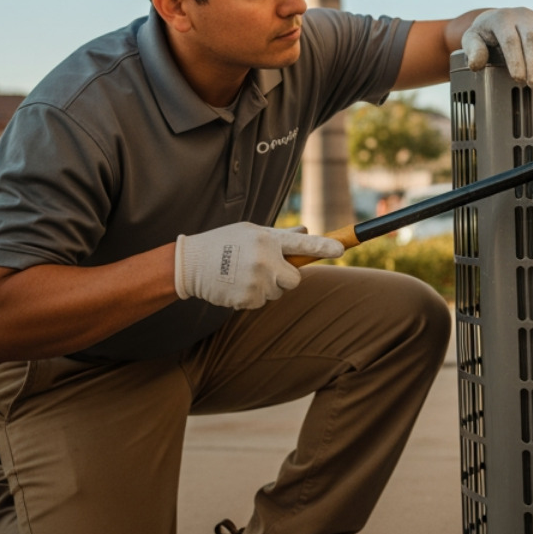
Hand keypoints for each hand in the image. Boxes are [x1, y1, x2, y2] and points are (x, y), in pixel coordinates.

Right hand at [173, 223, 342, 308]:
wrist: (191, 263)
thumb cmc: (224, 242)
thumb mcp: (251, 231)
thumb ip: (280, 236)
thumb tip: (306, 232)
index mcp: (267, 239)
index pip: (302, 244)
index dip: (324, 246)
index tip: (342, 249)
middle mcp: (265, 260)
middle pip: (294, 279)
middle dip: (286, 277)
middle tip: (266, 268)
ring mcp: (256, 281)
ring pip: (277, 292)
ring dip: (267, 287)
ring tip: (244, 274)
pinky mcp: (247, 299)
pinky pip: (262, 302)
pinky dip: (253, 296)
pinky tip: (236, 284)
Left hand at [460, 7, 532, 88]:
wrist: (495, 20)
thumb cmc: (484, 35)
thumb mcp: (472, 41)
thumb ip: (473, 51)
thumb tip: (476, 64)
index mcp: (500, 19)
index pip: (510, 39)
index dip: (516, 59)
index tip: (519, 78)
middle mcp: (520, 15)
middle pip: (531, 38)